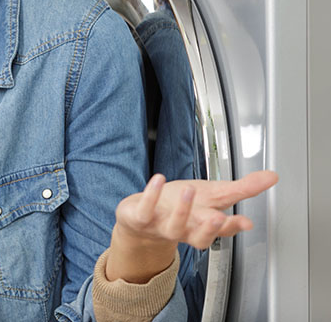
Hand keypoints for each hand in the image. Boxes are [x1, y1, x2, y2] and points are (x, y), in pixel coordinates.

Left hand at [106, 170, 277, 282]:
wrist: (139, 219)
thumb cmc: (178, 205)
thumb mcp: (212, 194)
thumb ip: (242, 188)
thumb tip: (272, 177)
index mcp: (203, 225)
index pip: (221, 230)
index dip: (232, 228)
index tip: (246, 222)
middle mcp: (184, 228)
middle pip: (200, 235)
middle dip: (210, 228)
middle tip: (220, 217)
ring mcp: (161, 225)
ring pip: (174, 226)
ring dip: (182, 210)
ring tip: (189, 191)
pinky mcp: (141, 217)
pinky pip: (145, 210)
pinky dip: (151, 195)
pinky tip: (158, 179)